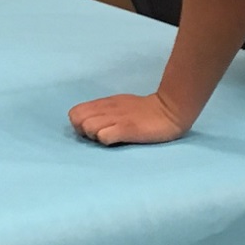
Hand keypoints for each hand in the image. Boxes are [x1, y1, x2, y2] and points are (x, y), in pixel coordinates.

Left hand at [68, 90, 192, 145]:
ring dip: (94, 136)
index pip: (74, 112)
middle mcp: (106, 109)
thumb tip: (90, 122)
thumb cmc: (145, 110)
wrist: (170, 110)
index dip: (78, 124)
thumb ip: (105, 111)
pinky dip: (106, 140)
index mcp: (104, 103)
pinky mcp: (126, 129)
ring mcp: (116, 119)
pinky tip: (116, 141)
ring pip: (88, 127)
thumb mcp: (120, 105)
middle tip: (98, 136)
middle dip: (82, 131)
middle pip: (77, 120)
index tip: (90, 131)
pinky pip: (104, 136)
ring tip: (108, 138)